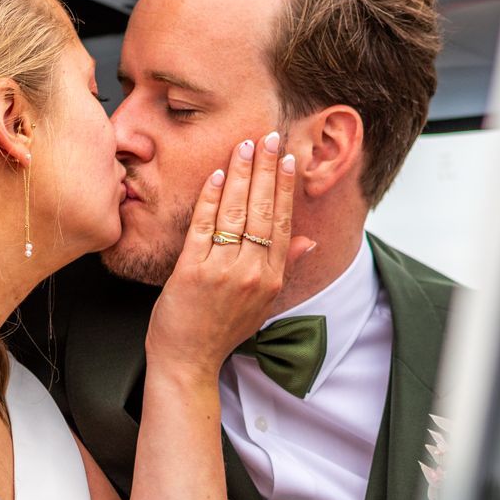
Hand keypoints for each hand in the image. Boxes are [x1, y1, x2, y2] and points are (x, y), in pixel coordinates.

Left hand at [146, 131, 312, 374]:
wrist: (188, 362)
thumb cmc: (221, 332)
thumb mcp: (263, 303)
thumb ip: (286, 267)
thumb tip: (311, 241)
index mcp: (271, 279)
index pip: (283, 223)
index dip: (285, 188)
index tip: (288, 160)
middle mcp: (251, 273)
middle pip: (263, 211)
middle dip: (267, 170)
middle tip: (270, 137)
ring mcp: (222, 272)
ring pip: (236, 214)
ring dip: (242, 176)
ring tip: (245, 147)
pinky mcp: (192, 273)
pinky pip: (204, 228)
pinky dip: (211, 199)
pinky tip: (217, 176)